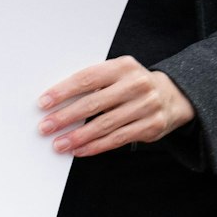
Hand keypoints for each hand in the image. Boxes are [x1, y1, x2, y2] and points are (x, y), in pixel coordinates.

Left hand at [37, 56, 193, 156]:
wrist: (173, 96)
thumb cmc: (132, 84)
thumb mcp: (117, 73)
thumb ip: (93, 82)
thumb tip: (57, 100)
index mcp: (122, 66)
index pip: (87, 78)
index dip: (63, 91)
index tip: (44, 103)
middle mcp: (136, 85)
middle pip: (94, 103)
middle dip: (66, 117)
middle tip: (46, 127)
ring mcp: (146, 106)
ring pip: (105, 125)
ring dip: (78, 137)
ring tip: (59, 144)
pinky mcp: (151, 126)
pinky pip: (118, 139)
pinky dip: (96, 146)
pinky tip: (80, 150)